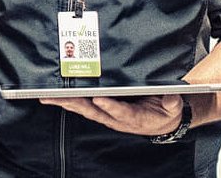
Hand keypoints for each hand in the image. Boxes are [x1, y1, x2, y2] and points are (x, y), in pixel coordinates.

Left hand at [38, 94, 183, 135]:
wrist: (160, 123)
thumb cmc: (164, 112)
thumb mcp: (172, 108)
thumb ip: (171, 103)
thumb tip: (171, 97)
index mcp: (135, 117)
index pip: (121, 111)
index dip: (110, 106)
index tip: (99, 99)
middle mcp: (117, 118)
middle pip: (93, 110)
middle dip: (75, 103)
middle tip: (58, 96)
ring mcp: (107, 115)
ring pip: (84, 109)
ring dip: (66, 103)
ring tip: (48, 97)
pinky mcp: (102, 111)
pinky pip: (83, 107)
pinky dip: (69, 102)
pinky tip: (54, 98)